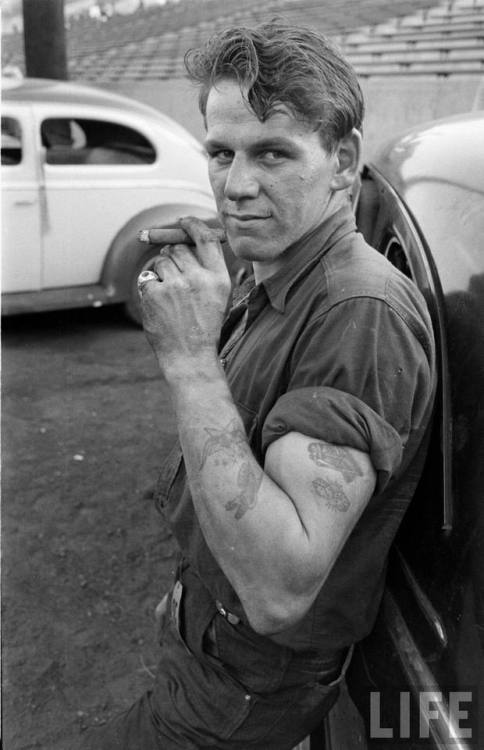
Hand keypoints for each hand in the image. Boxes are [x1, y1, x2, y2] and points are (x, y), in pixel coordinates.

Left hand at [139, 216, 230, 378]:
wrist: (190, 356)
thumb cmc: (204, 326)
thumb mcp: (218, 297)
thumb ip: (207, 269)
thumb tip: (186, 242)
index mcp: (218, 278)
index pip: (205, 239)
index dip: (192, 225)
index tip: (183, 221)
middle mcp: (198, 278)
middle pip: (178, 248)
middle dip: (173, 257)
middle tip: (175, 278)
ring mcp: (175, 285)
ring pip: (161, 260)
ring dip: (161, 272)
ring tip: (169, 296)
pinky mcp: (155, 294)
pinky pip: (147, 276)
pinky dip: (150, 288)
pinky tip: (160, 305)